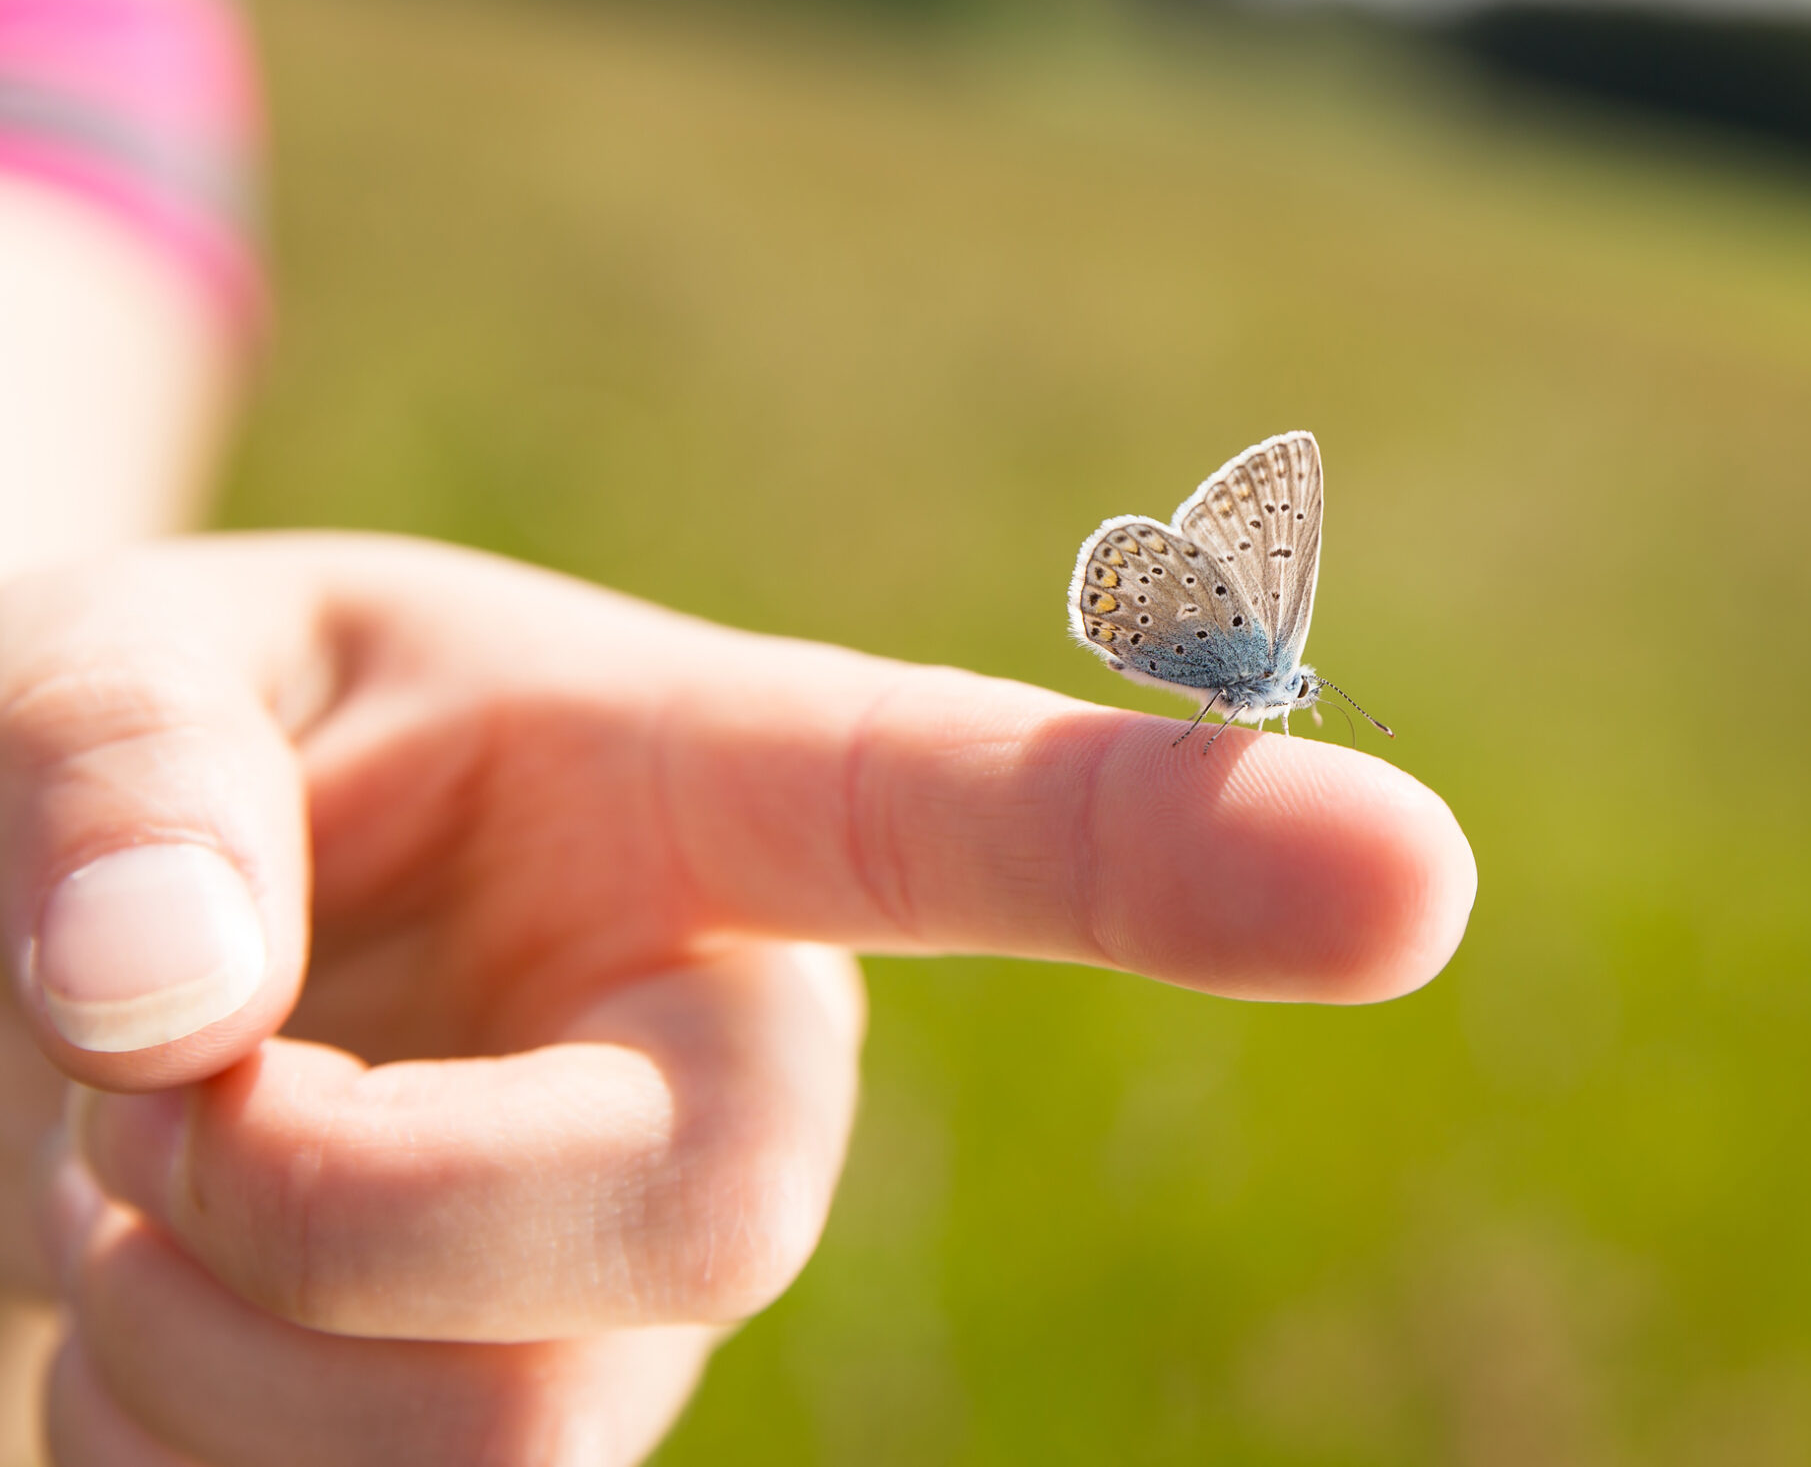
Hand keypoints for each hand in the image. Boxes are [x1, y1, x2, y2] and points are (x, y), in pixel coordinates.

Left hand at [0, 534, 1473, 1464]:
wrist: (90, 985)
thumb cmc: (160, 782)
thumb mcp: (105, 677)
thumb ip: (118, 773)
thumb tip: (153, 1000)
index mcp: (705, 806)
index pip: (987, 819)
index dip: (1198, 849)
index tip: (1421, 877)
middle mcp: (739, 1065)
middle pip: (708, 1219)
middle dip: (355, 1198)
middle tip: (166, 1090)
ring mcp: (651, 1304)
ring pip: (485, 1450)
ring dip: (189, 1317)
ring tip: (161, 1155)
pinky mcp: (537, 1457)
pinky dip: (153, 1430)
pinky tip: (174, 1308)